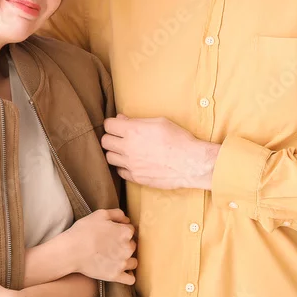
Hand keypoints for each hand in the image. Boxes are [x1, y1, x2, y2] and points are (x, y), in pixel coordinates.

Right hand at [67, 209, 136, 284]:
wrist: (71, 251)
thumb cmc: (83, 231)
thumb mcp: (99, 214)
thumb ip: (117, 214)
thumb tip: (127, 219)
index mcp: (125, 232)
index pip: (130, 230)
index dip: (121, 230)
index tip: (113, 233)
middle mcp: (128, 248)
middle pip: (132, 246)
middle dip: (124, 245)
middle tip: (111, 245)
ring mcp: (122, 263)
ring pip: (133, 262)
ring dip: (127, 260)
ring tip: (116, 258)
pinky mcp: (115, 275)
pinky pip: (130, 279)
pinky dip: (128, 276)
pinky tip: (122, 272)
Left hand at [102, 114, 216, 189]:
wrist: (191, 163)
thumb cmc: (178, 139)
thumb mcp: (159, 122)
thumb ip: (137, 121)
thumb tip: (122, 119)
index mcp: (133, 131)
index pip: (108, 125)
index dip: (112, 123)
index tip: (117, 125)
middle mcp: (128, 148)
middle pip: (105, 141)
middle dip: (111, 137)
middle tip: (120, 137)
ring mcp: (131, 164)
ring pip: (109, 157)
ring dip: (115, 152)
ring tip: (125, 150)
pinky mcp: (136, 177)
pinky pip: (120, 171)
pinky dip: (123, 166)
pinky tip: (132, 162)